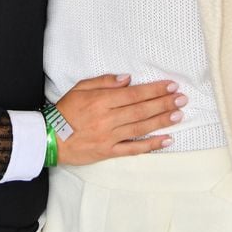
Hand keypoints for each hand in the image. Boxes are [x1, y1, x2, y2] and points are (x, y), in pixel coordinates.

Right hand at [55, 74, 186, 164]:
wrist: (49, 138)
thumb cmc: (65, 110)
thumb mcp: (80, 87)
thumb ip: (104, 82)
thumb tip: (127, 79)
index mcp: (101, 100)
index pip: (134, 94)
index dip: (154, 90)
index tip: (170, 85)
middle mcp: (107, 118)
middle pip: (141, 110)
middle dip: (164, 103)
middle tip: (182, 98)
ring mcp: (109, 137)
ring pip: (141, 127)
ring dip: (162, 120)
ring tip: (179, 114)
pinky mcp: (109, 152)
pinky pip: (133, 149)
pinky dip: (151, 145)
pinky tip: (166, 139)